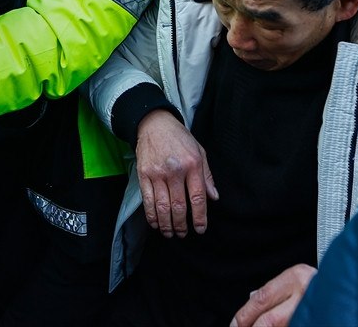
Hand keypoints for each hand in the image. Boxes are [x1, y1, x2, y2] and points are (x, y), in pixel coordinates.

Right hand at [135, 109, 217, 237]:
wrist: (154, 123)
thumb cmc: (179, 138)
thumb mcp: (199, 152)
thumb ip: (207, 176)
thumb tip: (214, 197)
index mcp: (192, 165)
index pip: (198, 197)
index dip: (199, 217)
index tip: (200, 229)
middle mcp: (175, 171)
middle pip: (178, 206)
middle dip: (182, 225)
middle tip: (183, 233)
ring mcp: (157, 173)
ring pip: (162, 207)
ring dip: (166, 224)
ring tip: (170, 232)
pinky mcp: (143, 174)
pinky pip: (147, 200)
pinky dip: (151, 215)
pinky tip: (155, 223)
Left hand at [229, 264, 315, 326]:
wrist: (354, 289)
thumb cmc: (321, 286)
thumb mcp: (296, 281)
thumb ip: (274, 293)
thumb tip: (249, 310)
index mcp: (297, 277)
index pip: (261, 298)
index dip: (244, 315)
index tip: (235, 324)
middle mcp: (306, 293)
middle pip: (269, 320)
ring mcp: (314, 311)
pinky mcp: (320, 320)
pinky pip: (296, 326)